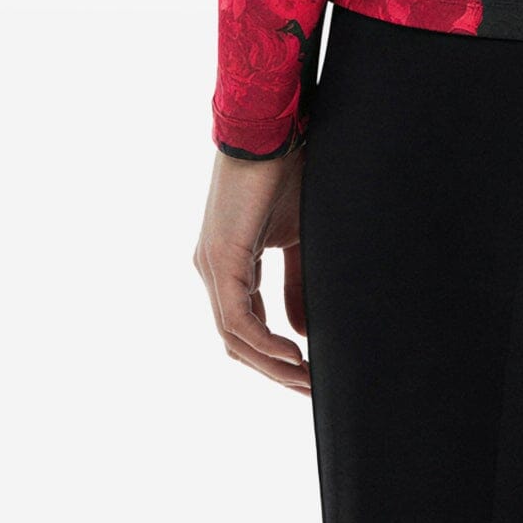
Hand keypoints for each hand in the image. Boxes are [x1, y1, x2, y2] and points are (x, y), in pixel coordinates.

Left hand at [193, 146, 310, 394]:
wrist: (271, 131)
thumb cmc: (286, 174)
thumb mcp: (297, 240)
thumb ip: (295, 285)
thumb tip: (301, 333)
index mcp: (228, 266)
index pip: (245, 328)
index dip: (273, 357)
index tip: (308, 376)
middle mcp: (212, 271)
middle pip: (237, 342)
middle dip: (274, 371)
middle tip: (310, 391)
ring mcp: (212, 267)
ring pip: (234, 337)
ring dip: (271, 364)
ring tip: (306, 380)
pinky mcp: (220, 259)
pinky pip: (236, 318)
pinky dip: (264, 340)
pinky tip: (293, 353)